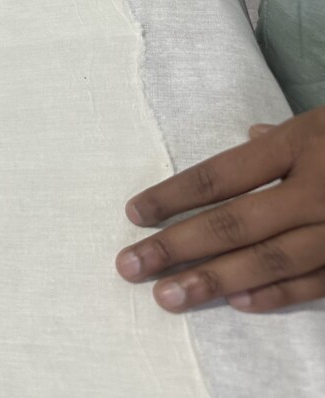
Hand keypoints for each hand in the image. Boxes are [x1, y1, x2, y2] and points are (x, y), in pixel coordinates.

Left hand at [116, 106, 324, 312]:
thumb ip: (284, 136)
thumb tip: (249, 136)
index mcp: (299, 145)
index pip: (221, 176)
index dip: (174, 196)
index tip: (134, 214)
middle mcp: (317, 189)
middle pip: (234, 222)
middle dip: (176, 246)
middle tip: (130, 265)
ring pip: (270, 260)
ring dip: (214, 280)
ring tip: (168, 296)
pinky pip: (317, 282)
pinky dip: (277, 294)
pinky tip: (237, 302)